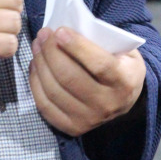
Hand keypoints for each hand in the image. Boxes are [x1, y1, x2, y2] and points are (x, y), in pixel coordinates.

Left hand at [29, 27, 145, 136]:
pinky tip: (35, 66)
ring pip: (54, 91)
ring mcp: (90, 120)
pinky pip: (45, 106)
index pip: (99, 65)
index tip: (59, 31)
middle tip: (43, 34)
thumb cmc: (120, 64)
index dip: (77, 47)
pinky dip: (35, 83)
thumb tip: (65, 31)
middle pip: (70, 78)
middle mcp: (108, 104)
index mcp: (125, 82)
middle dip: (51, 52)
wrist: (125, 98)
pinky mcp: (72, 128)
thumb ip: (102, 41)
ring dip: (40, 64)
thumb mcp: (122, 49)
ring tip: (37, 46)